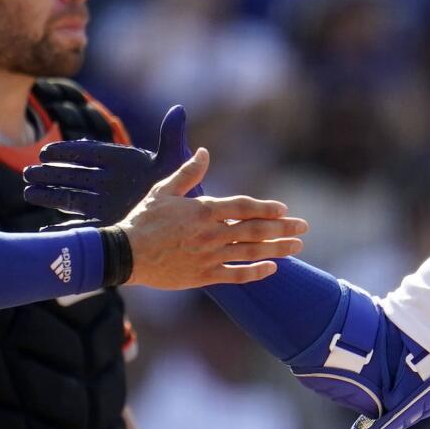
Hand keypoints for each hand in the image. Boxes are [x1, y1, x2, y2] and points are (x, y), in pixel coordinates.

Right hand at [22, 104, 195, 223]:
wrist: (184, 217)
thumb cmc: (181, 186)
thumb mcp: (175, 160)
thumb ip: (171, 137)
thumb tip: (178, 110)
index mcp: (122, 162)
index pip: (89, 153)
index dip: (67, 152)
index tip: (46, 153)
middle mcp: (109, 182)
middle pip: (74, 176)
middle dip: (51, 174)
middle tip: (28, 172)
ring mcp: (107, 204)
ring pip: (72, 198)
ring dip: (50, 196)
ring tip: (28, 192)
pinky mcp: (108, 223)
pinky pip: (82, 225)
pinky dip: (64, 228)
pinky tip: (44, 228)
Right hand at [118, 150, 304, 288]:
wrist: (126, 254)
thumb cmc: (143, 220)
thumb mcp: (164, 191)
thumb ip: (188, 173)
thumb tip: (205, 153)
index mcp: (203, 210)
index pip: (243, 207)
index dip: (266, 208)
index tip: (283, 209)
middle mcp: (211, 233)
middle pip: (255, 230)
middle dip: (282, 228)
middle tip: (303, 227)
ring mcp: (209, 256)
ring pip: (251, 252)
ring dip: (277, 249)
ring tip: (296, 247)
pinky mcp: (203, 276)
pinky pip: (236, 275)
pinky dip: (256, 272)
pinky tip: (272, 268)